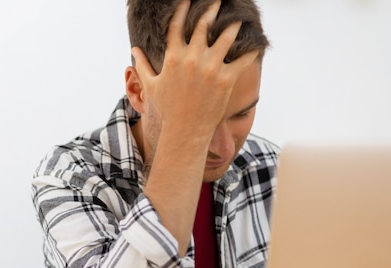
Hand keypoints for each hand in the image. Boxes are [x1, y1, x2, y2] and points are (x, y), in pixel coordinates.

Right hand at [131, 0, 258, 142]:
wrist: (184, 131)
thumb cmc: (167, 109)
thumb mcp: (151, 85)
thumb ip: (142, 65)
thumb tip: (134, 49)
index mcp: (173, 57)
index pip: (177, 24)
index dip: (182, 8)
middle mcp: (192, 58)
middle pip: (204, 24)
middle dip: (212, 8)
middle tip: (219, 1)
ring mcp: (210, 68)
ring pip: (227, 36)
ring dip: (234, 24)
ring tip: (239, 18)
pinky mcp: (226, 79)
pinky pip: (243, 59)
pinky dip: (251, 50)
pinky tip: (256, 43)